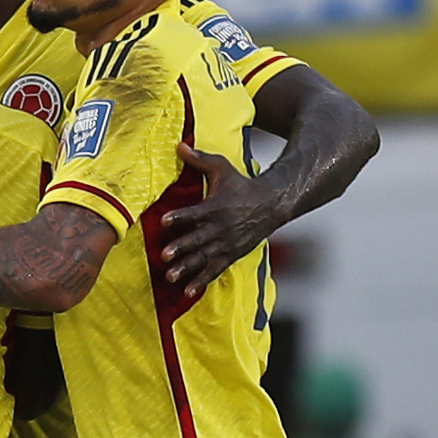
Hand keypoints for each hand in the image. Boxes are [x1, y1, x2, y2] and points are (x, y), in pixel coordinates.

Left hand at [155, 141, 279, 295]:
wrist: (272, 204)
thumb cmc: (243, 184)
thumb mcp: (222, 168)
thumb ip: (200, 159)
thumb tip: (179, 145)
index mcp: (216, 206)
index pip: (195, 213)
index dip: (180, 217)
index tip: (165, 221)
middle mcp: (220, 228)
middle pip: (198, 239)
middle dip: (182, 248)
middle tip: (164, 255)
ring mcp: (226, 244)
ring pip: (204, 258)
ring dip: (187, 268)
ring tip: (170, 276)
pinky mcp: (231, 255)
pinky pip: (215, 270)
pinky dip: (202, 282)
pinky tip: (188, 292)